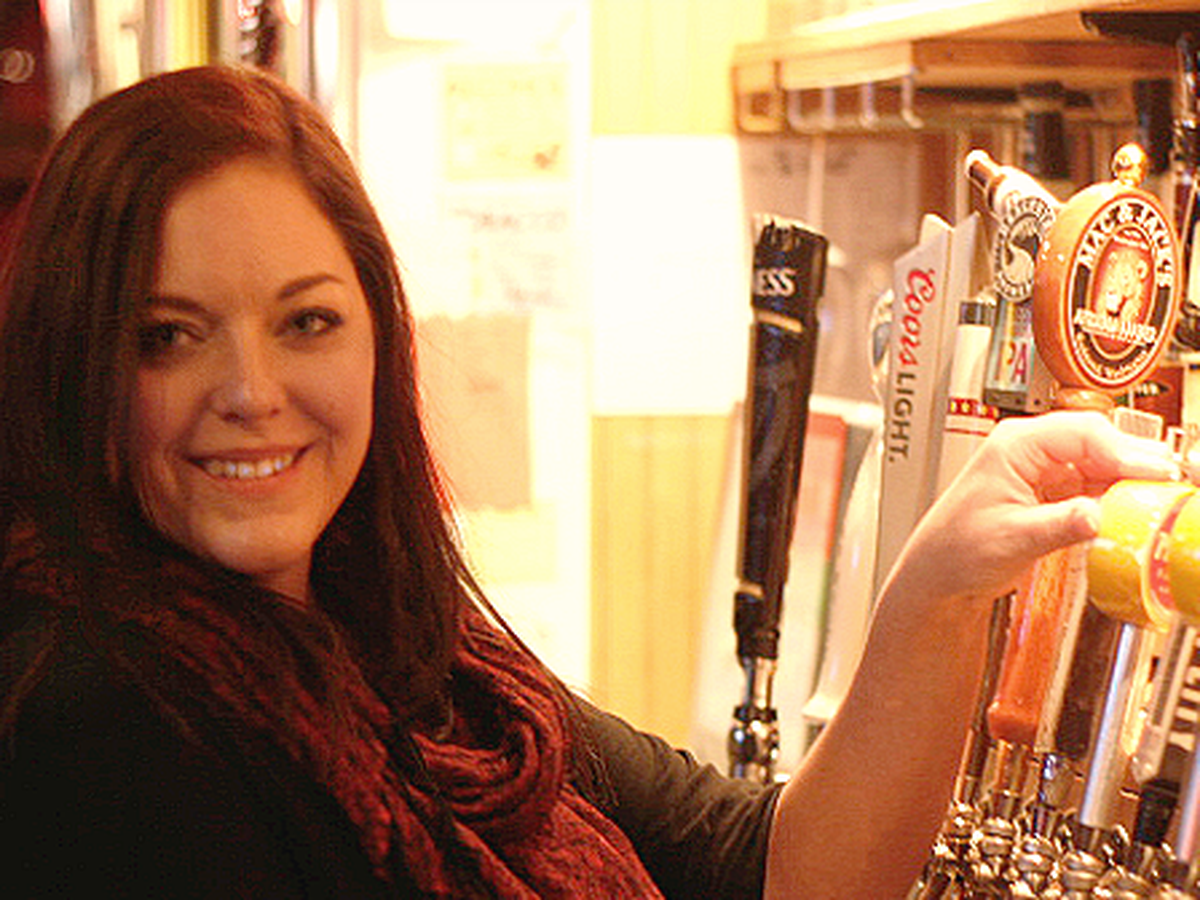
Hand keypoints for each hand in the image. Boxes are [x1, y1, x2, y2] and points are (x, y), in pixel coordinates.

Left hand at [887, 410, 1178, 602]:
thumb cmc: (954, 550)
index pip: (1082, 432)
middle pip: (1099, 443)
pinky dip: (1116, 499)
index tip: (1156, 472)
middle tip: (1169, 486)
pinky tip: (1132, 514)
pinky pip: (1095, 488)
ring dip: (1129, 482)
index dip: (1125, 451)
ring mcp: (1044, 471)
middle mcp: (1030, 451)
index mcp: (1014, 445)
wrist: (938, 575)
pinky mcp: (1053, 494)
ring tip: (1158, 501)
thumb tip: (1098, 515)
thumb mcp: (1012, 539)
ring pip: (1102, 465)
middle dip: (1135, 463)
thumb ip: (1059, 526)